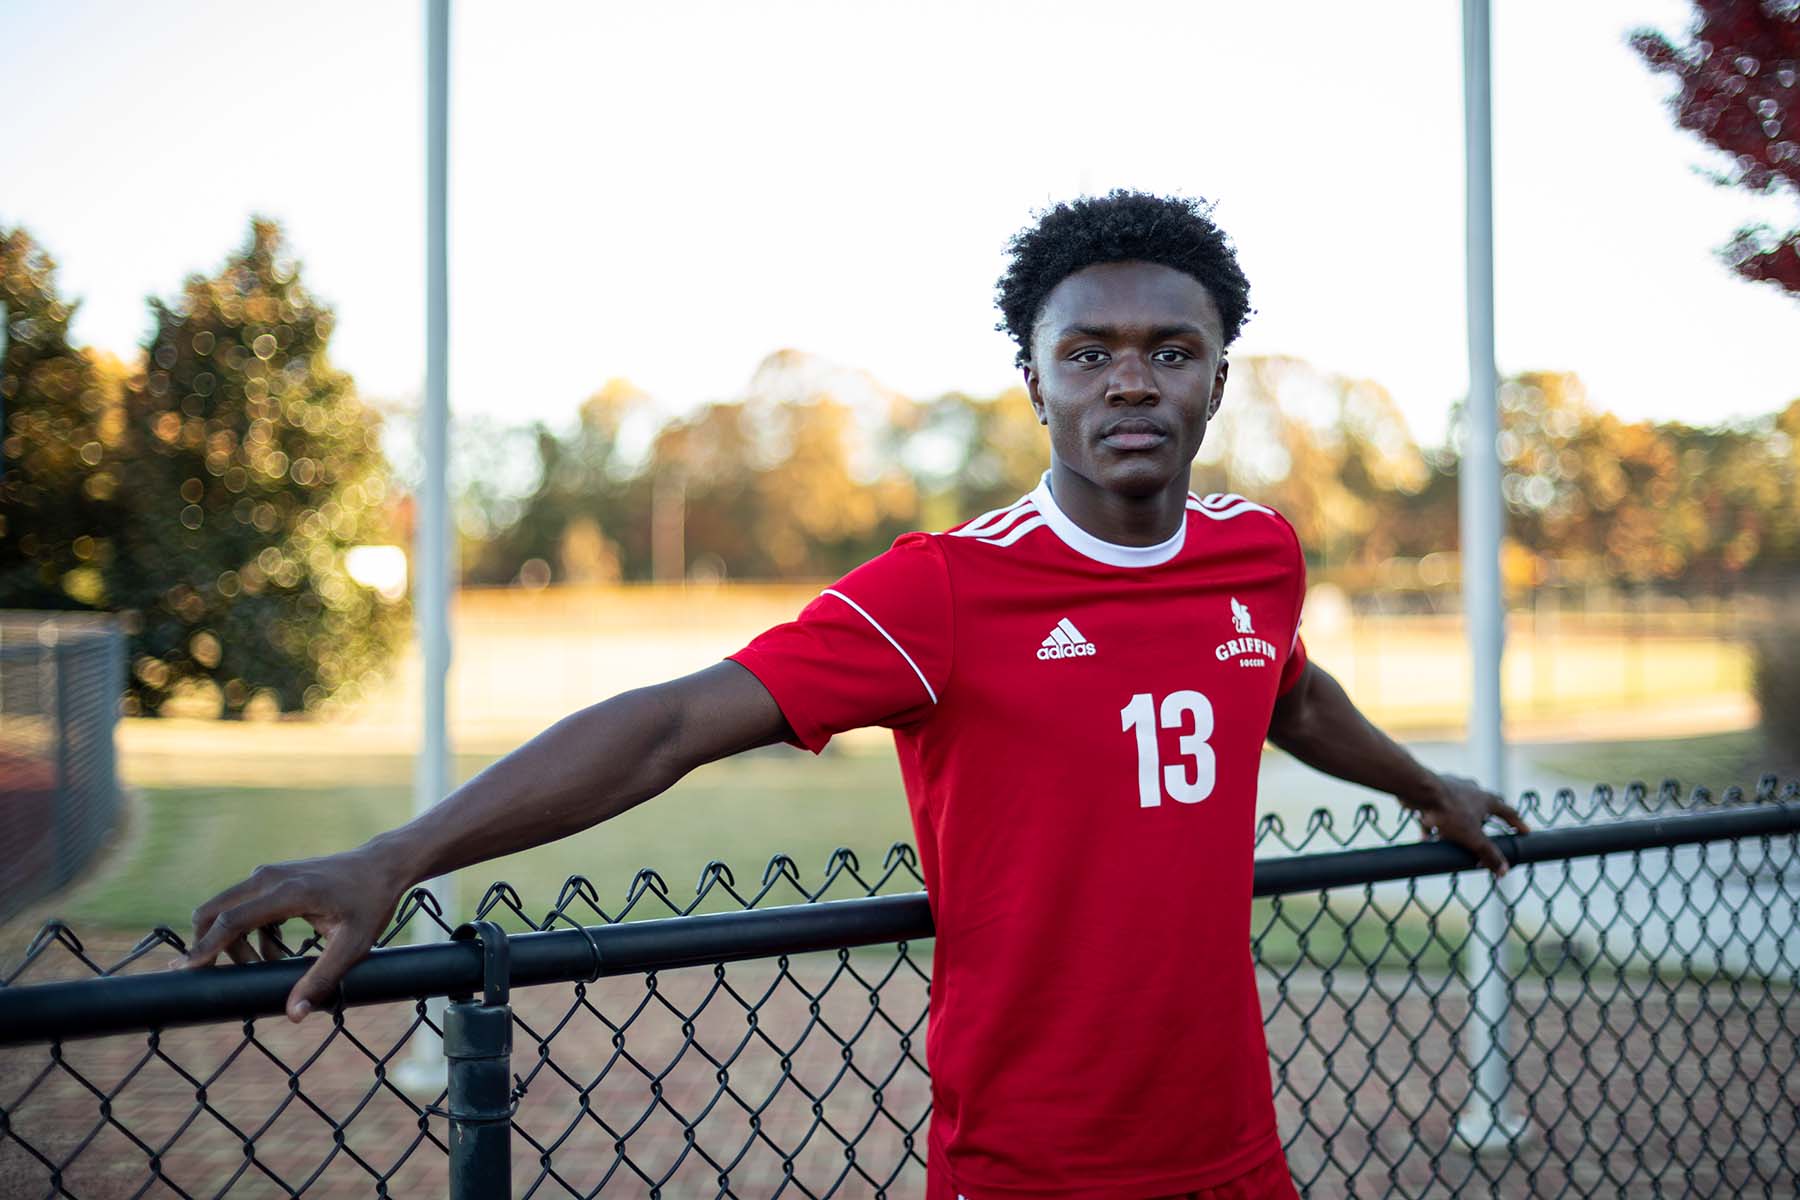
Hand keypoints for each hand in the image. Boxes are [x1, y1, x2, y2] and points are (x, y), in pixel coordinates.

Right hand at [175, 847, 408, 1021]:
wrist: (382, 866)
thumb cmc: (370, 903)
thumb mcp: (353, 946)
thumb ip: (321, 979)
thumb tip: (294, 1014)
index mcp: (288, 892)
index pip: (232, 920)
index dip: (206, 947)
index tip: (184, 971)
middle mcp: (270, 877)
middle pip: (214, 909)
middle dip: (206, 944)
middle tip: (211, 975)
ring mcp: (269, 873)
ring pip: (226, 909)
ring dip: (234, 944)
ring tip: (264, 967)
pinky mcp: (272, 877)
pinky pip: (244, 907)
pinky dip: (249, 933)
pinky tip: (275, 953)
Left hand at [1406, 773, 1529, 876]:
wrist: (1418, 790)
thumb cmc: (1449, 811)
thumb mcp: (1472, 837)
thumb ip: (1488, 854)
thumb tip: (1504, 871)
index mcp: (1486, 799)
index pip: (1509, 812)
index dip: (1518, 824)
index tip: (1526, 833)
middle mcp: (1471, 791)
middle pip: (1484, 807)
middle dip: (1488, 821)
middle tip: (1493, 831)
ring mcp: (1451, 789)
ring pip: (1458, 810)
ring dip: (1458, 825)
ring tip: (1455, 840)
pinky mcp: (1432, 794)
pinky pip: (1435, 812)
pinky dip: (1433, 826)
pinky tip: (1426, 838)